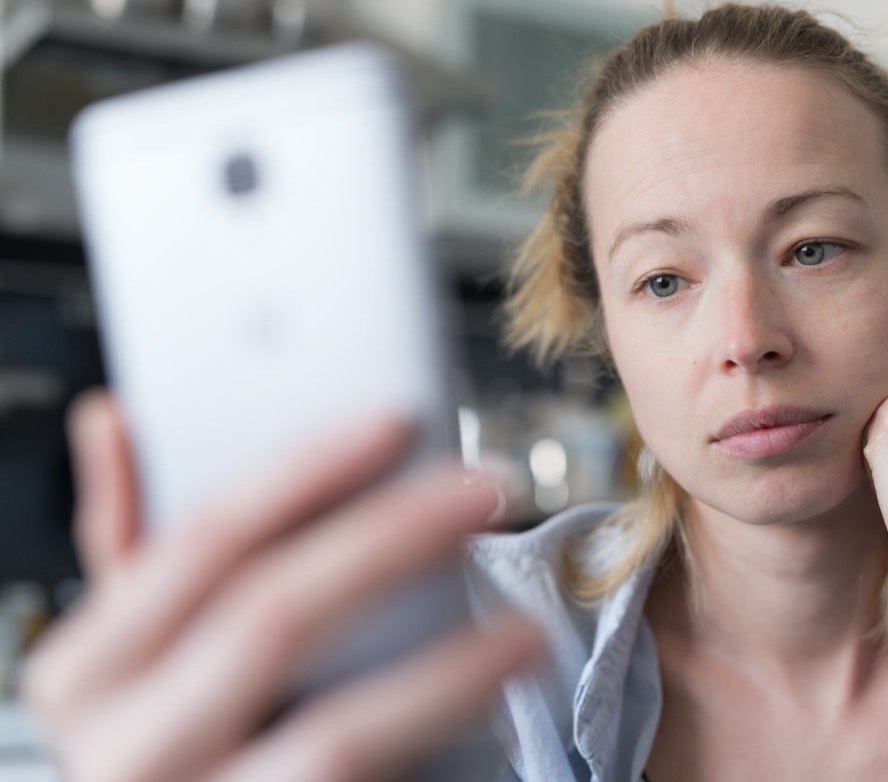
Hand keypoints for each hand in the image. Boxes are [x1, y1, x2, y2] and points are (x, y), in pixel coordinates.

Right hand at [22, 391, 542, 781]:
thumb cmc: (156, 740)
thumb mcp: (120, 656)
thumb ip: (127, 547)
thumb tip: (115, 419)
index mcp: (87, 671)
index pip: (201, 541)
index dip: (302, 471)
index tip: (392, 420)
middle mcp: (128, 747)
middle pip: (273, 617)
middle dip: (390, 541)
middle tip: (483, 490)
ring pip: (336, 733)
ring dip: (446, 671)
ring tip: (525, 628)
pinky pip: (365, 781)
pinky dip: (437, 734)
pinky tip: (492, 703)